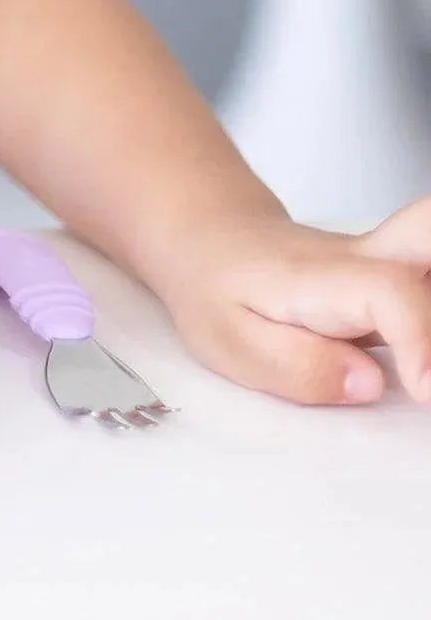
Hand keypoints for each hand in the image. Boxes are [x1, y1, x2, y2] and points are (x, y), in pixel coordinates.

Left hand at [150, 197, 430, 405]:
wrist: (209, 237)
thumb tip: (370, 384)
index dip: (419, 340)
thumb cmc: (213, 286)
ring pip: (429, 241)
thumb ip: (298, 368)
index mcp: (320, 276)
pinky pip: (428, 276)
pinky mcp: (394, 276)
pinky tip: (416, 353)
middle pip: (425, 228)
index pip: (388, 292)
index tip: (423, 390)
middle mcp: (364, 259)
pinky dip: (429, 311)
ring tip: (417, 360)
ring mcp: (383, 261)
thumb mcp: (229, 339)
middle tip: (426, 366)